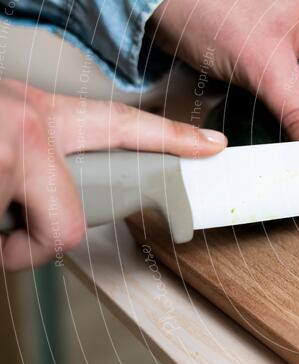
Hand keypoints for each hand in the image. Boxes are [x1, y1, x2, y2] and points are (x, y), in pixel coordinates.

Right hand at [0, 80, 225, 270]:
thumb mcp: (4, 121)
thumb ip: (44, 153)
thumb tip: (58, 200)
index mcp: (45, 114)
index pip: (122, 125)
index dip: (172, 138)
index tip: (212, 146)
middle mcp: (34, 129)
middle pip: (72, 222)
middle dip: (39, 237)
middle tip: (12, 222)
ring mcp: (10, 157)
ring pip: (29, 241)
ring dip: (2, 238)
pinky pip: (0, 248)